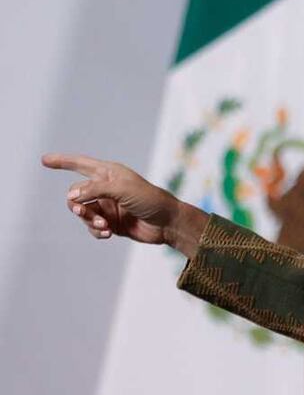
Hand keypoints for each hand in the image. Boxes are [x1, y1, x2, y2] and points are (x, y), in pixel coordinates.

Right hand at [41, 153, 207, 256]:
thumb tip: (72, 195)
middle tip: (85, 213)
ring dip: (89, 220)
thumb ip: (95, 190)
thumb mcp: (122, 190)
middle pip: (76, 194)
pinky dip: (96, 231)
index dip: (62, 161)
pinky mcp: (111, 224)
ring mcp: (108, 207)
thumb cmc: (150, 199)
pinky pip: (92, 228)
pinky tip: (107, 233)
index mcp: (109, 173)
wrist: (168, 223)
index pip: (80, 164)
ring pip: (83, 213)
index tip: (44, 160)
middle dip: (78, 205)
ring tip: (104, 226)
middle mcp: (106, 189)